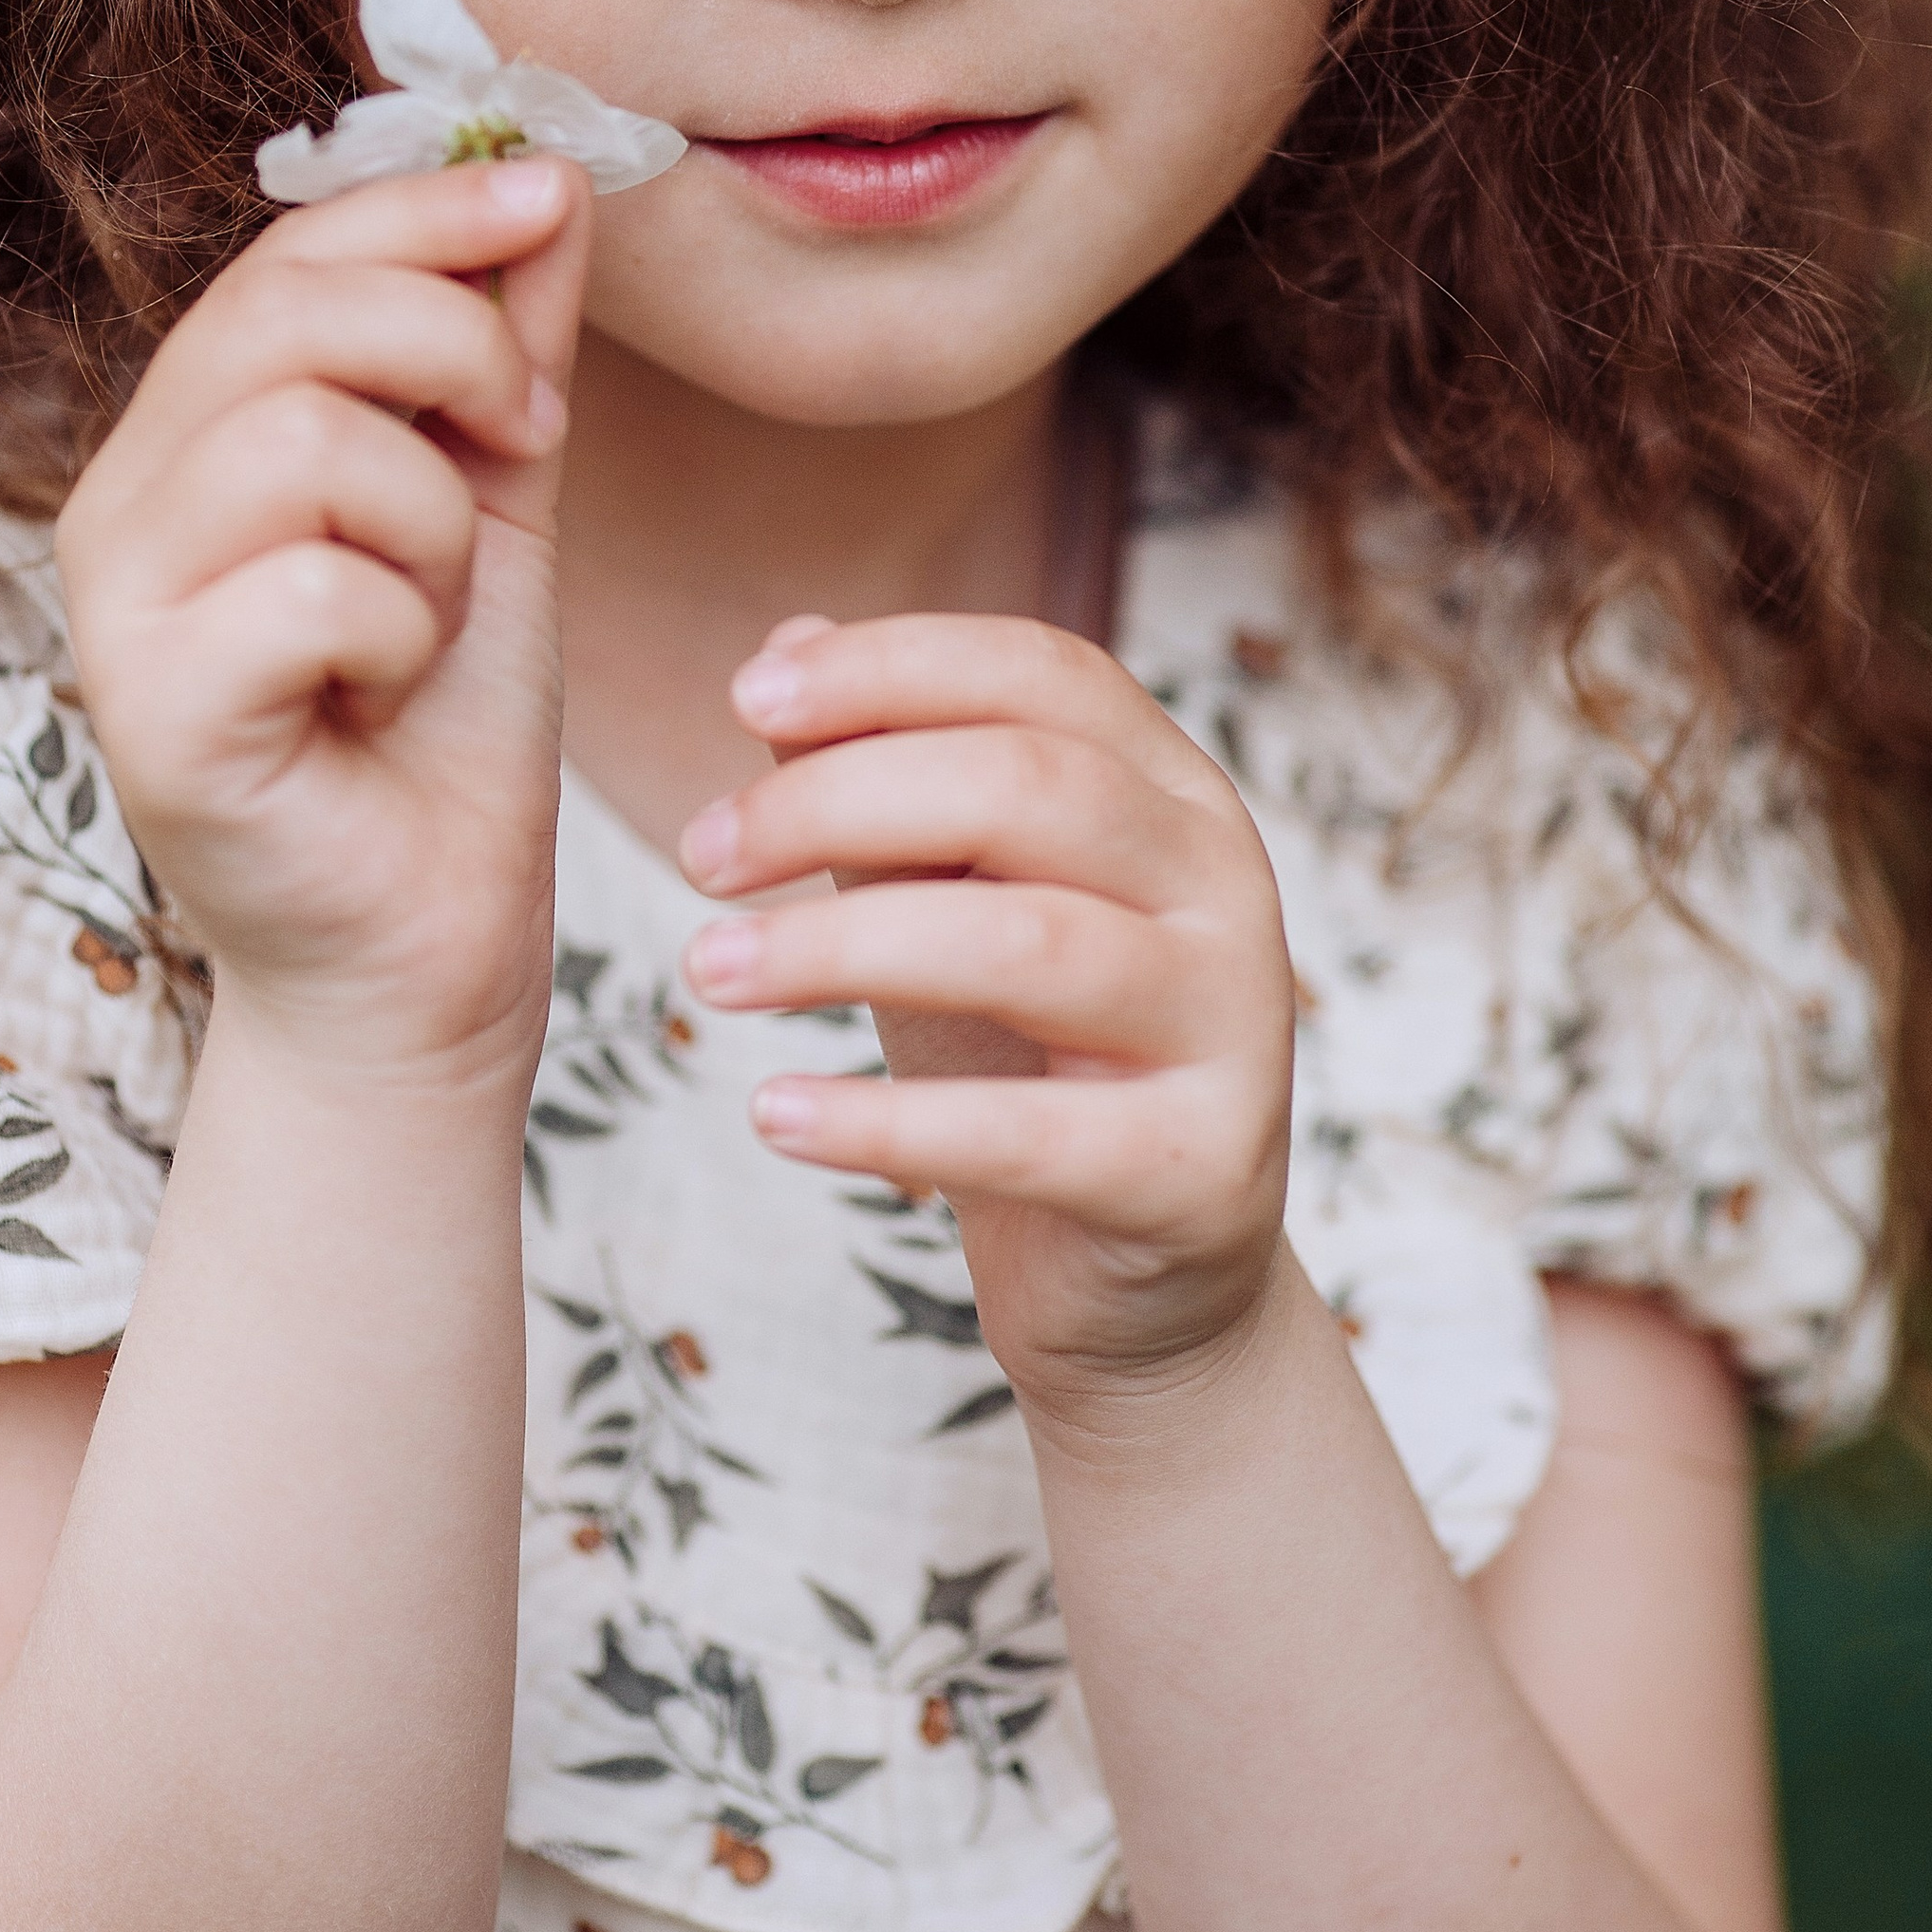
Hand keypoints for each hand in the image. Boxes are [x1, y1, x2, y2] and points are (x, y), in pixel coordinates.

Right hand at [56, 159, 590, 1073]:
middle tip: (528, 438)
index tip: (554, 197)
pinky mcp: (151, 717)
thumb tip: (550, 179)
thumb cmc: (448, 728)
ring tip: (434, 608)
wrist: (431, 943)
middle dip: (457, 348)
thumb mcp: (502, 498)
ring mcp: (120, 613)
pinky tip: (386, 690)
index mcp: (194, 436)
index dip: (429, 205)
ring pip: (305, 442)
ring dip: (435, 519)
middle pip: (287, 316)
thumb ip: (507, 347)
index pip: (287, 255)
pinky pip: (310, 587)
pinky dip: (401, 627)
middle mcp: (124, 503)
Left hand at [674, 616, 1296, 1415]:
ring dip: (841, 945)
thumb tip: (786, 647)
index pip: (1044, 675)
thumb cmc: (1032, 1056)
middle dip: (840, 801)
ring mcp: (1229, 1028)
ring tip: (706, 973)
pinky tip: (772, 1114)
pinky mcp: (1197, 1171)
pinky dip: (885, 1122)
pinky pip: (1029, 1133)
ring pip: (1027, 944)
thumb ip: (887, 778)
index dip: (892, 666)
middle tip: (702, 857)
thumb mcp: (957, 899)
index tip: (743, 698)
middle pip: (1030, 789)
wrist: (1146, 1284)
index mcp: (1175, 792)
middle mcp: (1224, 887)